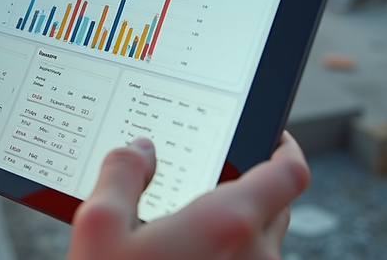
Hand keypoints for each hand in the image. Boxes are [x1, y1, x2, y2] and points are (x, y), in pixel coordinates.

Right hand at [69, 132, 309, 259]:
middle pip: (275, 209)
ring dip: (234, 233)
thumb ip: (122, 174)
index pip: (289, 174)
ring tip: (182, 233)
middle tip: (207, 181)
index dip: (287, 148)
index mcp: (229, 224)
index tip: (273, 137)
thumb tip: (140, 148)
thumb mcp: (97, 228)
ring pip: (260, 248)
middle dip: (248, 187)